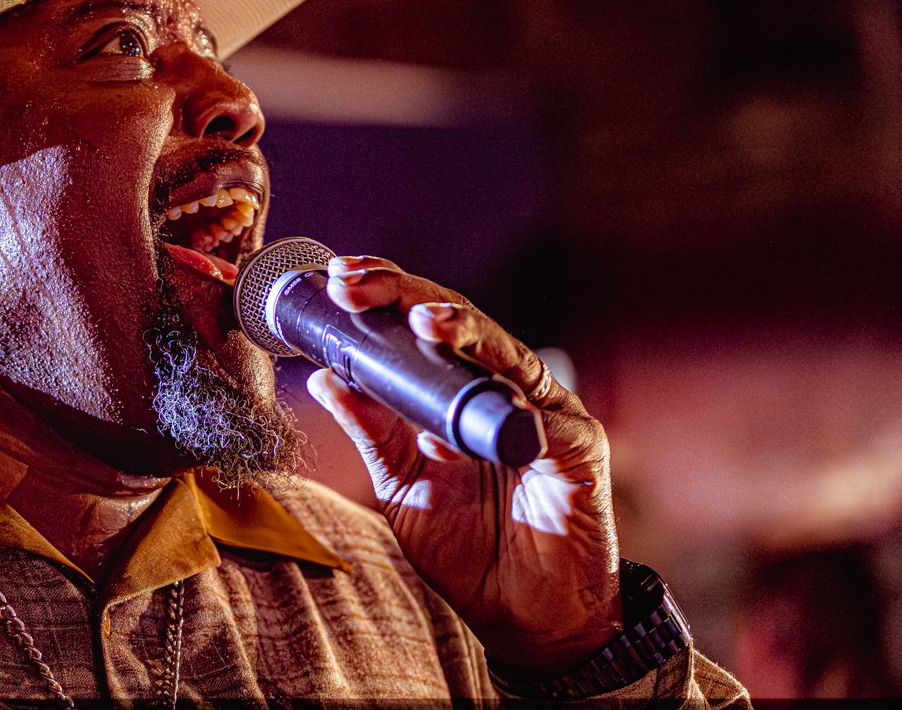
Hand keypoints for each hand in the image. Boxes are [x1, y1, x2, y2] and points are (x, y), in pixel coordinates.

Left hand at [304, 255, 621, 676]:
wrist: (526, 621)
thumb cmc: (470, 551)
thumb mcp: (404, 485)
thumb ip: (374, 431)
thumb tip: (325, 377)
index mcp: (459, 393)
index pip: (420, 327)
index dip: (381, 298)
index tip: (335, 281)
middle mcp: (503, 389)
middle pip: (458, 323)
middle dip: (405, 296)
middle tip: (356, 284)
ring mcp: (543, 412)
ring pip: (502, 351)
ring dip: (462, 330)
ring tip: (421, 319)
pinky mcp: (577, 446)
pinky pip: (542, 416)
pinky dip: (511, 403)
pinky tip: (485, 391)